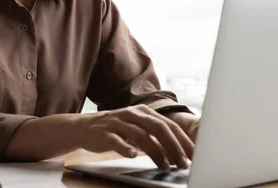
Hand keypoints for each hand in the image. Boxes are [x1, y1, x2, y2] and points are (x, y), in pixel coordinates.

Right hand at [74, 105, 194, 169]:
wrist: (84, 127)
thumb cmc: (115, 129)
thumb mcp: (137, 129)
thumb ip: (155, 138)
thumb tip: (177, 153)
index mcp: (144, 111)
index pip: (168, 124)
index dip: (182, 139)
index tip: (193, 154)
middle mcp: (133, 114)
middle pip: (158, 127)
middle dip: (173, 146)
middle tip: (183, 162)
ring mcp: (118, 123)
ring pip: (141, 135)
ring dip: (156, 152)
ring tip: (165, 166)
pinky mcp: (104, 133)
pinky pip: (117, 140)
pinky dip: (126, 148)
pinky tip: (134, 156)